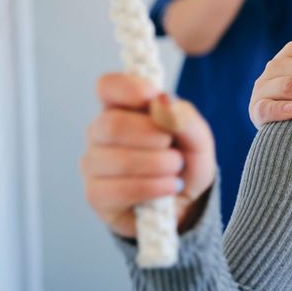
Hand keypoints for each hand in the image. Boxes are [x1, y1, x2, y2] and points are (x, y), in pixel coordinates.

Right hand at [81, 73, 216, 237]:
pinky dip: (152, 188)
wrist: (186, 204)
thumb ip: (184, 117)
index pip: (107, 87)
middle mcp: (100, 133)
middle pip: (111, 124)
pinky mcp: (96, 196)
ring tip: (176, 172)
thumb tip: (161, 100)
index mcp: (122, 108)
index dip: (127, 88)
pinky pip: (118, 190)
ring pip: (116, 159)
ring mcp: (93, 164)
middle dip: (154, 136)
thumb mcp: (197, 139)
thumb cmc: (185, 163)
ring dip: (158, 166)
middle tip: (175, 149)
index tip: (152, 97)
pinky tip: (169, 188)